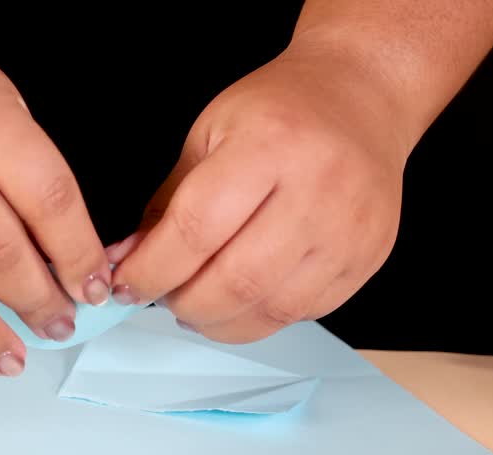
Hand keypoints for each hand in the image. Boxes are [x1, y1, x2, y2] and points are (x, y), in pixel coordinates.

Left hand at [108, 42, 410, 342]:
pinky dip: (257, 317)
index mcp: (269, 145)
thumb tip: (124, 262)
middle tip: (160, 295)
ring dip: (217, 320)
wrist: (360, 95)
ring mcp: (350, 229)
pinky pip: (302, 312)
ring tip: (194, 303)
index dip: (151, 269)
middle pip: (234, 282)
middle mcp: (318, 189)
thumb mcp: (207, 136)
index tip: (126, 283)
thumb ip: (165, 204)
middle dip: (181, 302)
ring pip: (270, 309)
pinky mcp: (368, 258)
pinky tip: (238, 300)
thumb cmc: (280, 110)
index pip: (196, 230)